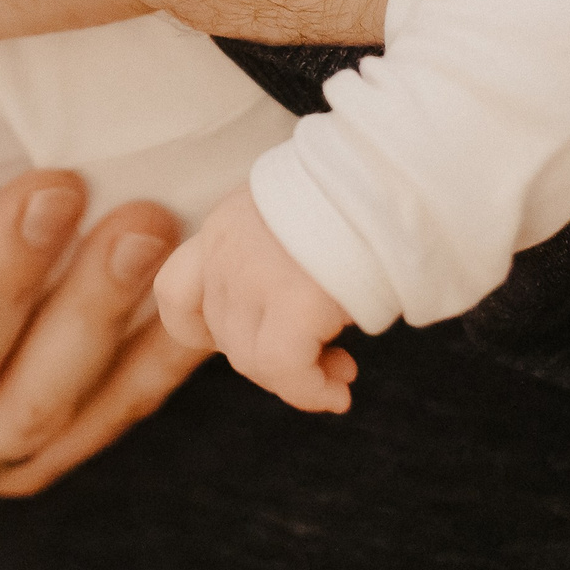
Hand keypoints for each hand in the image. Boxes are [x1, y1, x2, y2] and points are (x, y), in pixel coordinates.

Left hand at [154, 187, 355, 413]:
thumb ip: (275, 262)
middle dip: (268, 358)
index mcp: (225, 226)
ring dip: (295, 380)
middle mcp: (225, 250)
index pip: (175, 291)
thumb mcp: (295, 223)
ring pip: (250, 358)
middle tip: (323, 360)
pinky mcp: (294, 297)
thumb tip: (293, 323)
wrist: (393, 176)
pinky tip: (338, 394)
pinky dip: (310, 391)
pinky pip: (285, 369)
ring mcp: (253, 274)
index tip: (253, 338)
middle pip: (224, 333)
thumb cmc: (358, 199)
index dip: (205, 331)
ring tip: (340, 374)